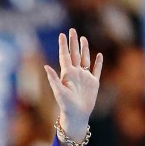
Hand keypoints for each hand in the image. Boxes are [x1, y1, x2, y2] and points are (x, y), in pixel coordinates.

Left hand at [44, 28, 102, 142]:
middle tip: (72, 30)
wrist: (77, 115)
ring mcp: (85, 77)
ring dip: (85, 49)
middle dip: (73, 42)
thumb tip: (45, 66)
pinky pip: (97, 70)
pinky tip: (99, 55)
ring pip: (85, 59)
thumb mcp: (58, 91)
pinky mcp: (94, 83)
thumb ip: (53, 78)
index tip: (62, 34)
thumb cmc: (65, 105)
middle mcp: (76, 73)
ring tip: (83, 38)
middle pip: (75, 54)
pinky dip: (98, 63)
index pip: (65, 56)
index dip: (63, 45)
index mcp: (67, 74)